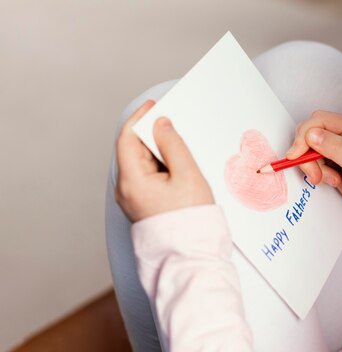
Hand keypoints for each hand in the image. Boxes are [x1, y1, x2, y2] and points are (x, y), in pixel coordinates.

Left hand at [115, 100, 213, 222]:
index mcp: (131, 181)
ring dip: (158, 151)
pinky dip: (161, 166)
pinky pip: (148, 178)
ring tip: (180, 146)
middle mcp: (126, 191)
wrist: (192, 256)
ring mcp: (134, 200)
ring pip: (142, 164)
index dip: (140, 119)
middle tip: (173, 123)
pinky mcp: (144, 205)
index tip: (153, 106)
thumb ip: (173, 145)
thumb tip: (161, 125)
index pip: (127, 139)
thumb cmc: (190, 221)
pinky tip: (177, 166)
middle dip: (152, 135)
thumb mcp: (187, 175)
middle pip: (133, 151)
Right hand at [286, 111, 341, 211]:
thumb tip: (311, 135)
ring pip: (309, 149)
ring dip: (314, 167)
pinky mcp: (333, 159)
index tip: (296, 157)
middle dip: (307, 155)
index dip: (303, 137)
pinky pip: (314, 161)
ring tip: (332, 179)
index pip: (318, 121)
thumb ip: (337, 148)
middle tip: (316, 175)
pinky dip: (317, 172)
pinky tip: (333, 180)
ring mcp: (337, 146)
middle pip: (309, 133)